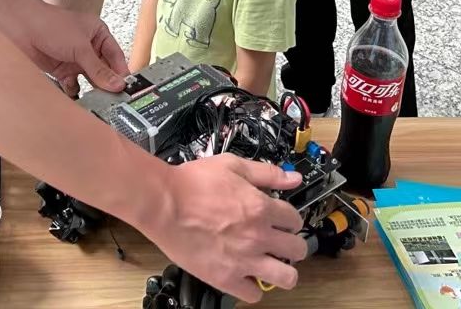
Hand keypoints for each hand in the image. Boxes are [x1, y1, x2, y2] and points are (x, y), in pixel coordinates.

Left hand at [0, 1, 127, 95]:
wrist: (21, 27)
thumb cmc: (51, 25)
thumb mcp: (80, 48)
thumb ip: (99, 69)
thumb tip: (118, 85)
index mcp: (98, 33)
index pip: (116, 56)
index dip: (121, 72)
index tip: (127, 90)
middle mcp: (88, 47)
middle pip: (103, 70)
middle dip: (107, 84)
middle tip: (114, 101)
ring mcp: (75, 59)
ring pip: (89, 79)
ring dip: (92, 90)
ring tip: (98, 103)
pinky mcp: (61, 70)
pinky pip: (73, 85)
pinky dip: (74, 91)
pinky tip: (76, 98)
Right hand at [142, 156, 307, 301]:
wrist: (163, 203)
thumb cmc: (192, 184)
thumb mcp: (232, 166)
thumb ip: (266, 173)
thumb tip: (293, 177)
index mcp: (261, 208)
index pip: (295, 220)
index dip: (290, 219)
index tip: (283, 221)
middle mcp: (258, 237)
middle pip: (297, 250)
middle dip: (293, 245)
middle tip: (281, 243)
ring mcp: (244, 261)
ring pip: (286, 278)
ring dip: (284, 272)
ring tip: (272, 265)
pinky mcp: (225, 278)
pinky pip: (253, 294)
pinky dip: (253, 287)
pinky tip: (246, 276)